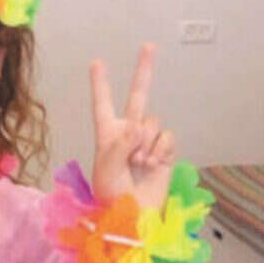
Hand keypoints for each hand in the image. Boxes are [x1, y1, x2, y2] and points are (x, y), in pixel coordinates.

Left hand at [89, 43, 175, 208]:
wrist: (132, 216)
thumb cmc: (110, 195)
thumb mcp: (104, 169)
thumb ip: (118, 144)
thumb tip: (136, 125)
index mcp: (106, 134)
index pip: (103, 104)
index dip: (100, 84)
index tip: (96, 62)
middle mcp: (126, 133)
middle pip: (137, 96)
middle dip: (143, 71)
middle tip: (149, 46)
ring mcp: (147, 141)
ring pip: (153, 122)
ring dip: (146, 142)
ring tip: (137, 163)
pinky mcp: (164, 150)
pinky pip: (166, 137)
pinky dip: (160, 149)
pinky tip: (152, 164)